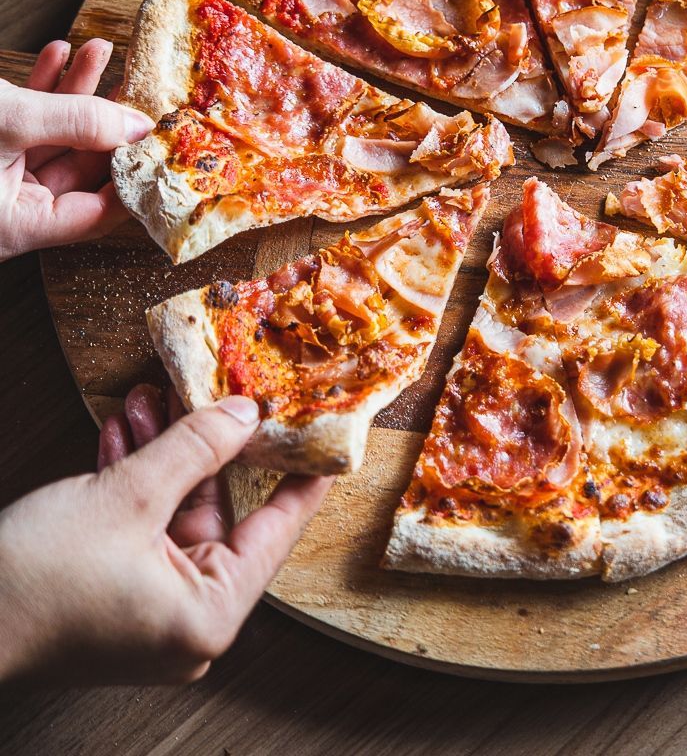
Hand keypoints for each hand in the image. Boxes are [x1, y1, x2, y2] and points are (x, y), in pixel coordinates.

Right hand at [0, 39, 153, 260]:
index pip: (100, 214)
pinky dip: (42, 93)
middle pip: (81, 170)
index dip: (135, 176)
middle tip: (138, 85)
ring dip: (77, 95)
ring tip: (102, 52)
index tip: (166, 141)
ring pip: (53, 141)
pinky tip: (61, 56)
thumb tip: (137, 126)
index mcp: (17, 228)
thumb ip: (76, 123)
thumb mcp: (7, 122)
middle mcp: (7, 213)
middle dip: (108, 120)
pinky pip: (22, 128)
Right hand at [0, 385, 332, 684]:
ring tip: (155, 396)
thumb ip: (194, 449)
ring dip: (163, 454)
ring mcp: (151, 611)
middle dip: (205, 445)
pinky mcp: (116, 597)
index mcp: (209, 614)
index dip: (303, 474)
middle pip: (219, 513)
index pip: (277, 530)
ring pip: (174, 512)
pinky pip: (142, 529)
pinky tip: (126, 432)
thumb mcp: (126, 497)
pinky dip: (135, 482)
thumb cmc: (31, 581)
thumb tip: (245, 414)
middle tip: (219, 393)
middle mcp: (189, 621)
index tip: (326, 435)